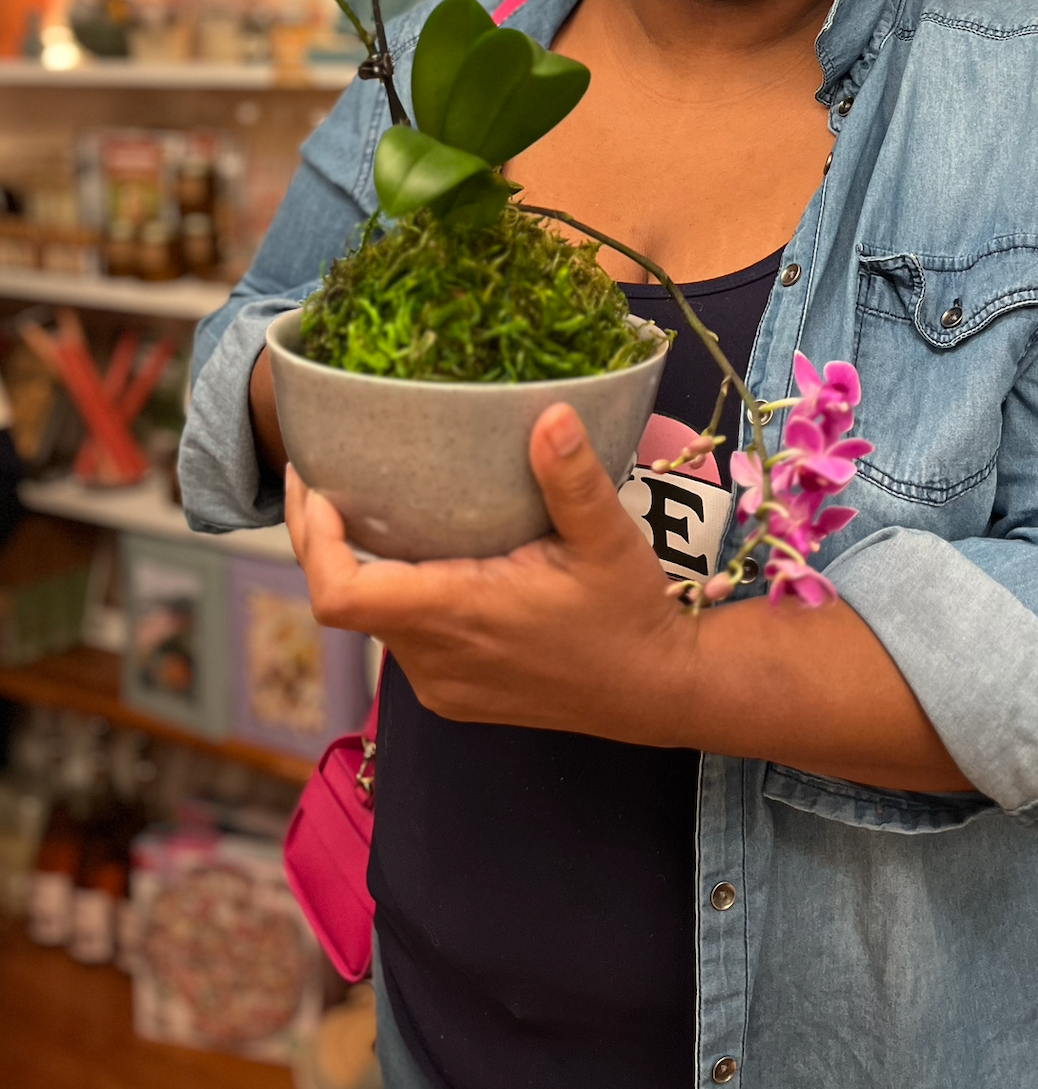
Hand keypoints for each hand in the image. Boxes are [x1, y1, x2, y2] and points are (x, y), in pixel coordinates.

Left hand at [286, 403, 700, 743]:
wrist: (655, 690)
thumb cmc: (630, 613)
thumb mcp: (607, 538)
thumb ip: (572, 477)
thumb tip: (551, 412)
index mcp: (459, 615)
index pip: (341, 595)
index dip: (315, 541)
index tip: (320, 484)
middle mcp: (435, 658)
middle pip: (343, 599)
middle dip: (322, 537)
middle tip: (321, 471)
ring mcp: (439, 682)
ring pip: (371, 618)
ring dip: (359, 564)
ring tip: (366, 500)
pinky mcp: (451, 693)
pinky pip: (400, 638)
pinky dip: (393, 592)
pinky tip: (417, 552)